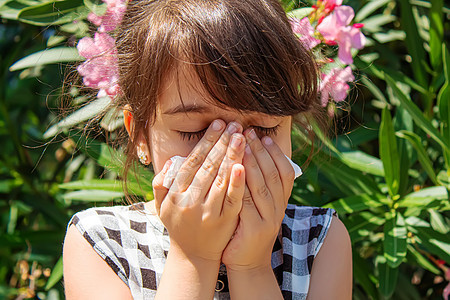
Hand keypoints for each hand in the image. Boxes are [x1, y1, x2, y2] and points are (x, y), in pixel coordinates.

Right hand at [152, 120, 245, 261]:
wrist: (193, 255)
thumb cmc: (178, 224)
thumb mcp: (162, 205)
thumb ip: (162, 183)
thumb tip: (172, 161)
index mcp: (174, 194)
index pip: (193, 161)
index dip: (206, 141)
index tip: (217, 124)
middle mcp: (190, 201)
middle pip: (209, 166)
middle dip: (222, 142)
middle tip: (234, 124)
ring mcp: (208, 212)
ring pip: (221, 179)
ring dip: (232, 155)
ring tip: (242, 136)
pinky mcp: (224, 221)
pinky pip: (233, 198)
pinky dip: (238, 182)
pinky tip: (243, 165)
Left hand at [222, 129, 294, 270]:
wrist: (247, 262)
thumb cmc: (247, 228)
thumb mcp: (258, 206)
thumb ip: (258, 184)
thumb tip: (252, 155)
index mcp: (280, 202)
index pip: (285, 173)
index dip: (276, 154)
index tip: (264, 136)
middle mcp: (278, 209)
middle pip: (273, 175)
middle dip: (261, 152)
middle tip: (250, 133)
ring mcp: (268, 220)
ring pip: (262, 186)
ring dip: (254, 163)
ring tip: (244, 145)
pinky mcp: (254, 229)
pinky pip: (248, 203)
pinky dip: (242, 185)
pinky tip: (236, 170)